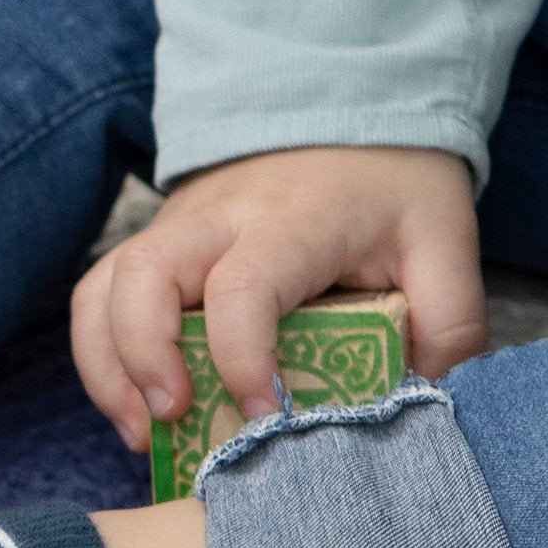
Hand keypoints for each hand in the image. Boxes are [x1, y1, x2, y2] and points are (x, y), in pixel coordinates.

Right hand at [71, 146, 485, 453]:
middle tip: (171, 420)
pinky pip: (99, 298)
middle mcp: (215, 221)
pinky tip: (134, 409)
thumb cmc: (390, 189)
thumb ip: (448, 324)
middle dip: (142, 357)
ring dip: (106, 367)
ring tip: (140, 433)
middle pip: (142, 275)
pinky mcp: (154, 249)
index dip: (242, 358)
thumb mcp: (443, 245)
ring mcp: (173, 231)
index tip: (263, 415)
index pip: (243, 287)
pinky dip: (100, 357)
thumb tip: (416, 404)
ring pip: (102, 288)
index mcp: (291, 223)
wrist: (343, 115)